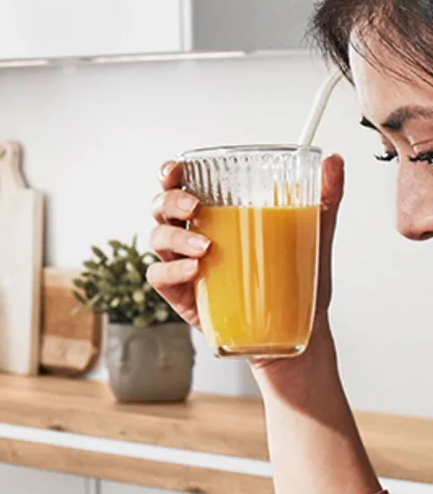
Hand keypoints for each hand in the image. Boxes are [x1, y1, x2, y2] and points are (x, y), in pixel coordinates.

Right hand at [147, 154, 345, 351]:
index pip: (181, 185)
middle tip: (195, 207)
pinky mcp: (181, 295)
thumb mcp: (313, 235)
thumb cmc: (296, 282)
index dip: (170, 173)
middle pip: (161, 208)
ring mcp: (183, 265)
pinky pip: (160, 276)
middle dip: (171, 201)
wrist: (296, 331)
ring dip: (176, 237)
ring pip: (158, 239)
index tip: (178, 169)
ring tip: (205, 247)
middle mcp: (192, 235)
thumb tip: (335, 162)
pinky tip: (195, 270)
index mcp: (215, 215)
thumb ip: (324, 198)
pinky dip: (173, 270)